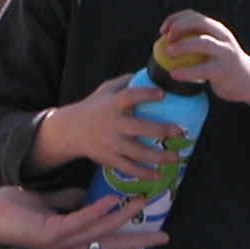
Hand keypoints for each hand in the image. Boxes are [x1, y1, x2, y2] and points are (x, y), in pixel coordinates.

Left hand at [0, 184, 165, 248]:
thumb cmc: (11, 209)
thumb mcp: (46, 202)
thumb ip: (67, 200)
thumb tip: (88, 193)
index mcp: (71, 238)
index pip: (106, 241)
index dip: (130, 236)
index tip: (153, 231)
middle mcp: (69, 244)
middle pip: (111, 244)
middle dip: (138, 239)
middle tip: (164, 236)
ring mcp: (60, 241)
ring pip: (100, 231)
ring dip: (123, 217)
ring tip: (143, 202)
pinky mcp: (50, 233)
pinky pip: (79, 221)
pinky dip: (97, 210)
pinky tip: (112, 201)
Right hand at [34, 72, 174, 178]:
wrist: (70, 131)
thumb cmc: (93, 108)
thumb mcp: (105, 90)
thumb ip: (125, 82)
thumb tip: (149, 73)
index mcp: (113, 105)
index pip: (130, 96)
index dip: (146, 94)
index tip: (162, 94)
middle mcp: (113, 125)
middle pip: (139, 128)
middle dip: (161, 130)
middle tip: (179, 131)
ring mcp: (111, 143)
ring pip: (137, 153)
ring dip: (158, 156)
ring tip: (175, 156)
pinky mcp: (109, 158)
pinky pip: (129, 168)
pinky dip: (144, 173)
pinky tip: (159, 175)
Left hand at [155, 10, 249, 103]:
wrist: (248, 81)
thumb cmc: (222, 64)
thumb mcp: (214, 47)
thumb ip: (197, 40)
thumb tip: (165, 39)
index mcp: (217, 29)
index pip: (195, 16)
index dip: (176, 19)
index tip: (162, 30)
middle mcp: (223, 37)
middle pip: (199, 23)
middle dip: (179, 26)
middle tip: (165, 39)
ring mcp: (225, 52)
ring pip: (202, 43)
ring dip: (182, 45)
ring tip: (167, 52)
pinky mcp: (224, 70)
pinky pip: (202, 69)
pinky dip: (186, 71)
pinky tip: (174, 75)